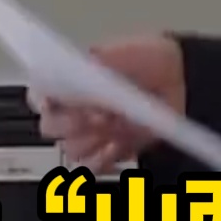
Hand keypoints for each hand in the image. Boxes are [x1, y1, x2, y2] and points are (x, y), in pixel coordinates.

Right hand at [29, 33, 185, 171]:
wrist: (181, 78)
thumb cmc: (149, 60)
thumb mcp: (119, 54)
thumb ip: (91, 70)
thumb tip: (73, 86)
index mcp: (69, 80)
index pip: (39, 94)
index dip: (44, 100)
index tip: (57, 101)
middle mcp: (76, 108)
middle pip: (50, 127)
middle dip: (70, 122)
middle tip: (96, 113)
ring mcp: (92, 131)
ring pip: (71, 148)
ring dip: (90, 139)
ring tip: (113, 124)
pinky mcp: (110, 150)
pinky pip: (93, 166)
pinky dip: (103, 159)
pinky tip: (116, 145)